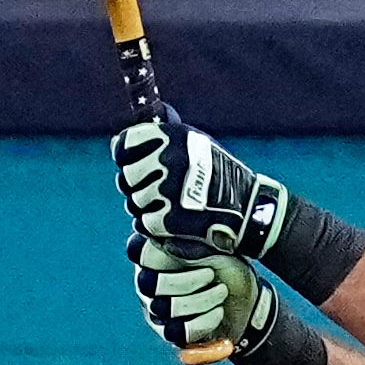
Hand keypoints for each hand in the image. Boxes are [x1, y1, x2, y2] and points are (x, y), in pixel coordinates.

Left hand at [117, 104, 289, 262]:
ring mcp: (168, 190)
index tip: (136, 167)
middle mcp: (169, 160)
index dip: (126, 158)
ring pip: (134, 202)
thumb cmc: (219, 175)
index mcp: (173, 137)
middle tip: (160, 192)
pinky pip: (145, 223)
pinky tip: (175, 223)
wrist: (249, 209)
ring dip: (148, 208)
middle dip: (138, 187)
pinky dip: (156, 227)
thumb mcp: (195, 144)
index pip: (124, 145)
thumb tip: (115, 142)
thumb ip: (158, 142)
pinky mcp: (169, 219)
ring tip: (174, 207)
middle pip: (126, 177)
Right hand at [133, 233, 271, 361]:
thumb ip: (194, 240)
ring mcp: (155, 307)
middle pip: (149, 284)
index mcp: (155, 253)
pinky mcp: (169, 331)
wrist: (249, 298)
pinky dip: (203, 322)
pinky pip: (177, 332)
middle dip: (187, 280)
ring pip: (164, 308)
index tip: (180, 249)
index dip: (157, 252)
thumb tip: (171, 241)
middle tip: (211, 274)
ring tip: (222, 291)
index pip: (138, 251)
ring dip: (201, 300)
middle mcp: (148, 280)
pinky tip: (219, 311)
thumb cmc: (226, 264)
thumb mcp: (216, 246)